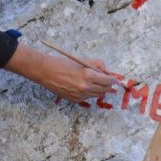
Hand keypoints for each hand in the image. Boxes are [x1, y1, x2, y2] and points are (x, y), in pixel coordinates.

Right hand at [3, 43, 117, 102]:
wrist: (45, 72)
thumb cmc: (62, 63)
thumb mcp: (82, 60)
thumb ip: (97, 65)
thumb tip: (107, 71)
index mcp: (88, 76)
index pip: (108, 80)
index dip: (112, 79)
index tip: (114, 78)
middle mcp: (85, 87)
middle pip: (104, 89)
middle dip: (107, 85)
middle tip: (108, 81)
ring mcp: (80, 95)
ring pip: (96, 94)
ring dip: (99, 89)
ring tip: (96, 83)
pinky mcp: (74, 100)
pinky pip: (87, 97)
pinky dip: (89, 92)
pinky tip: (84, 86)